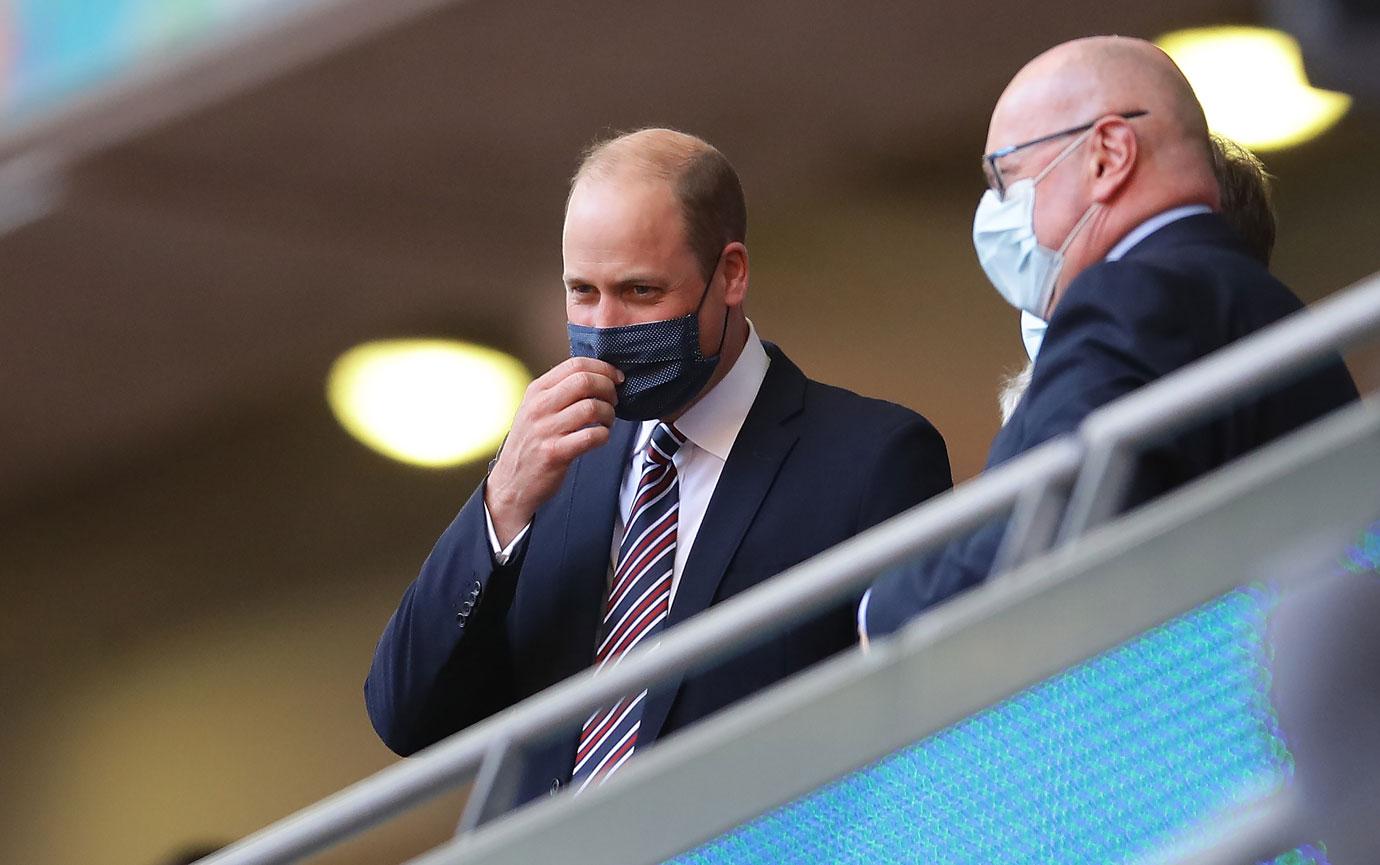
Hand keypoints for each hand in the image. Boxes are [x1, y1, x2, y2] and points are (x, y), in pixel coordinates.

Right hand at [485, 357, 622, 546]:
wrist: (511, 482)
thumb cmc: (530, 444)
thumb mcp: (535, 409)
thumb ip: (559, 391)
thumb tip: (597, 375)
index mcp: (536, 391)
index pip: (575, 364)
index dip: (603, 368)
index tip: (616, 377)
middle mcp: (539, 407)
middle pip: (585, 381)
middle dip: (609, 389)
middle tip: (614, 400)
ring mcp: (545, 430)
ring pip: (592, 408)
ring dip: (609, 414)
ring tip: (606, 422)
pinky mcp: (555, 453)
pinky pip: (591, 436)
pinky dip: (604, 435)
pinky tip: (600, 438)